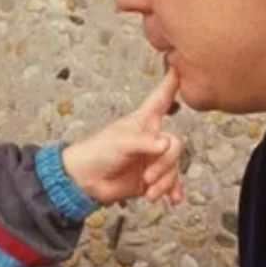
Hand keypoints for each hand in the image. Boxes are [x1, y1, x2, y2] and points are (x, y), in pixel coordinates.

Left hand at [61, 69, 184, 205]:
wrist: (84, 181)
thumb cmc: (96, 152)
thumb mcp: (121, 142)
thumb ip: (146, 143)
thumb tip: (167, 144)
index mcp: (144, 120)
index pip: (162, 98)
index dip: (171, 83)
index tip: (181, 67)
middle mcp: (151, 138)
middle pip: (175, 145)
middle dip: (164, 164)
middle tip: (147, 176)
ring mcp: (152, 159)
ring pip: (173, 167)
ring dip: (163, 181)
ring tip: (148, 190)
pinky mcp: (151, 178)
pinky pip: (171, 183)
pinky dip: (171, 190)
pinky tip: (172, 199)